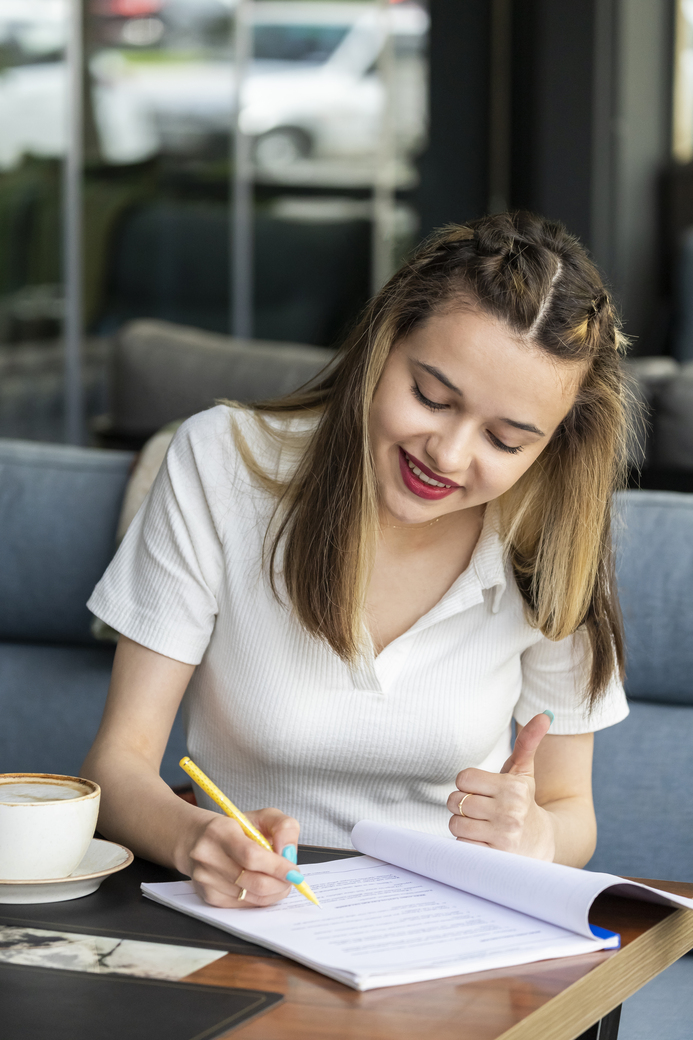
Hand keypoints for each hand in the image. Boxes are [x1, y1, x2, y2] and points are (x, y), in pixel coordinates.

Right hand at [185, 807, 301, 907]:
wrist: (197, 840)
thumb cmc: (234, 828)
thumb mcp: (262, 816)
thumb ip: (283, 827)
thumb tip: (289, 855)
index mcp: (221, 831)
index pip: (252, 856)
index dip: (277, 867)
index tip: (295, 872)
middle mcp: (208, 856)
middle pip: (253, 881)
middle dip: (280, 883)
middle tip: (292, 878)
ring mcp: (206, 879)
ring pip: (251, 897)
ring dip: (273, 892)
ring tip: (279, 879)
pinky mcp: (208, 896)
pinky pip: (243, 905)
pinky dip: (259, 898)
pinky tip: (262, 885)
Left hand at [446, 712, 554, 859]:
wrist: (542, 845)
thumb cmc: (525, 804)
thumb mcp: (525, 774)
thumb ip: (529, 743)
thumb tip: (545, 715)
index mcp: (513, 788)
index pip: (463, 778)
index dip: (467, 784)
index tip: (481, 791)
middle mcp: (509, 812)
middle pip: (456, 801)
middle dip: (463, 805)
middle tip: (480, 810)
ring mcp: (502, 837)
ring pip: (455, 824)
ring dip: (462, 825)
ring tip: (481, 826)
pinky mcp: (495, 858)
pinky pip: (461, 845)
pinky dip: (466, 843)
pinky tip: (482, 841)